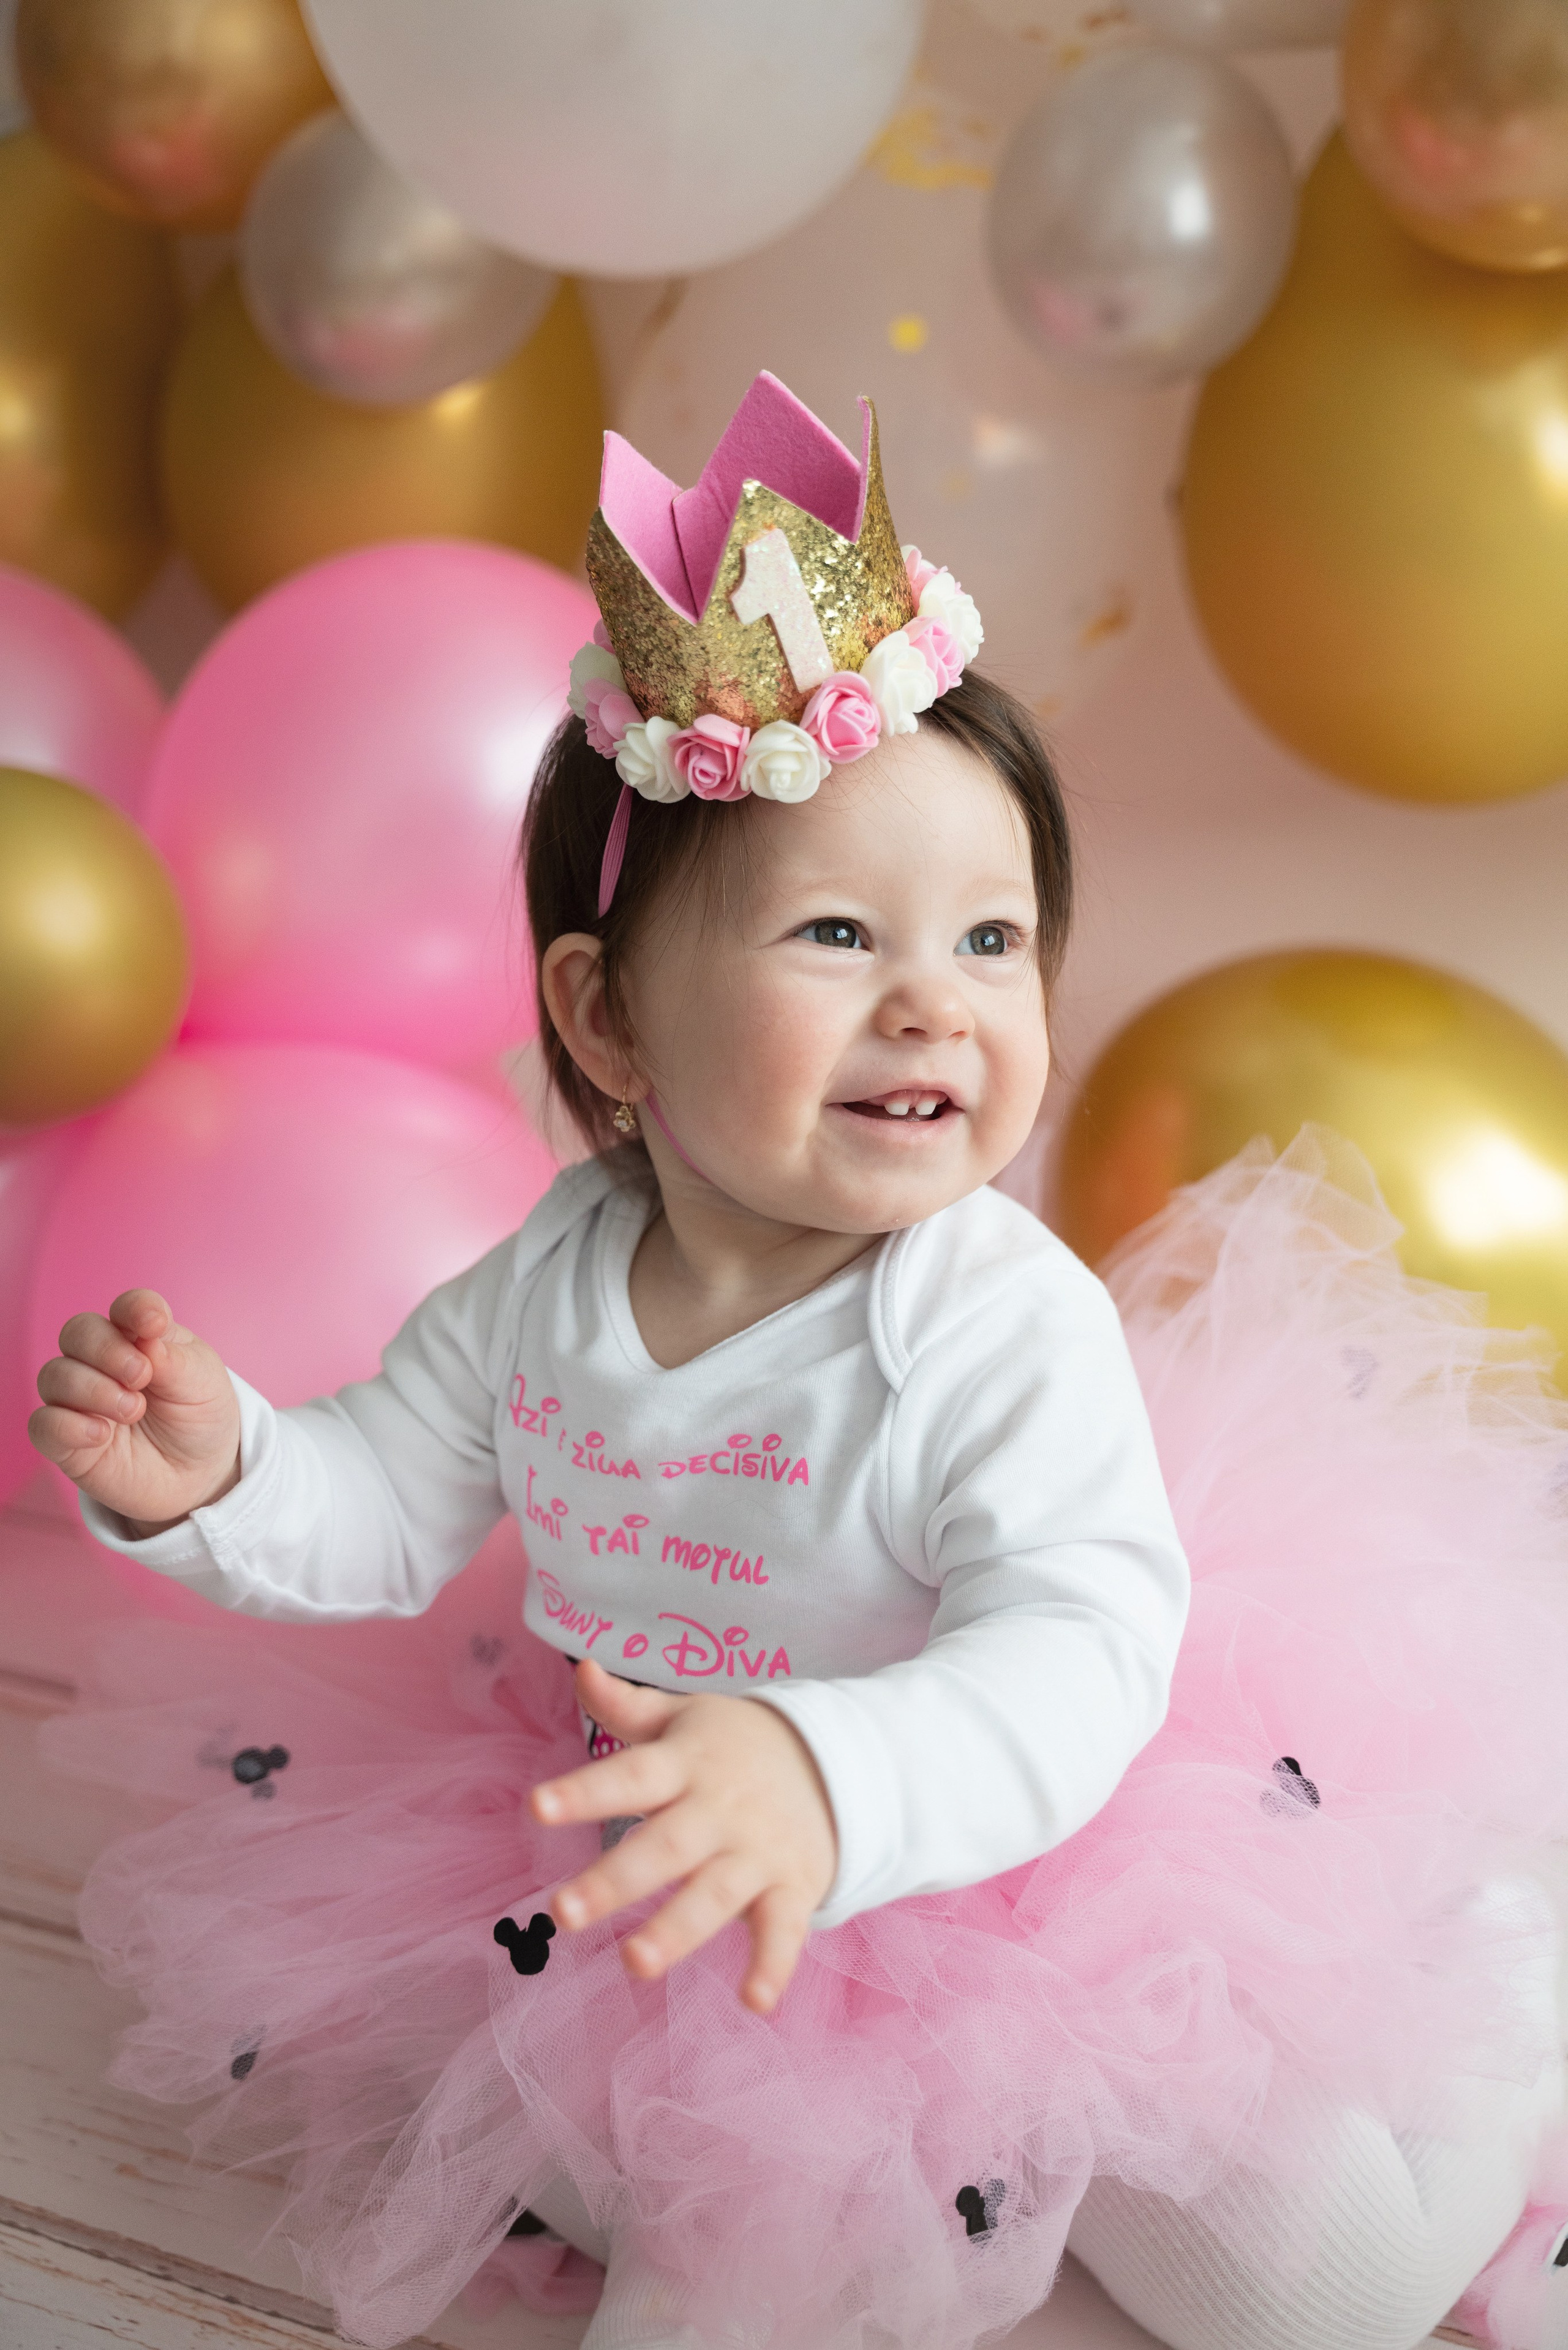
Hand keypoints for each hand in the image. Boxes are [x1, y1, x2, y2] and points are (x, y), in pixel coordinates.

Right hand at [30, 1290, 240, 1534]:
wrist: (199, 1474)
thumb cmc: (199, 1417)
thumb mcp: (203, 1383)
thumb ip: (175, 1359)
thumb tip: (146, 1337)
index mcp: (141, 1337)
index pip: (127, 1309)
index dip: (135, 1309)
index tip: (153, 1323)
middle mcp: (102, 1362)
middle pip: (78, 1332)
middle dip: (106, 1349)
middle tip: (141, 1375)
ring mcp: (81, 1401)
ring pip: (55, 1375)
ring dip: (93, 1389)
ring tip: (133, 1411)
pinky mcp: (68, 1442)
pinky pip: (43, 1424)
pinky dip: (67, 1425)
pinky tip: (101, 1434)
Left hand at [532, 1658, 837, 2013]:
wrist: (836, 1760)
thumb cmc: (737, 1744)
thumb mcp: (687, 1717)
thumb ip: (629, 1706)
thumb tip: (582, 1668)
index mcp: (686, 1764)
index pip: (629, 1775)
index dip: (584, 1791)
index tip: (536, 1807)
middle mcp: (719, 1809)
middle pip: (663, 1846)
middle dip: (614, 1880)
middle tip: (561, 1913)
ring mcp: (757, 1851)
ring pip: (715, 1893)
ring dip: (677, 1930)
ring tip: (635, 1964)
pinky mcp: (792, 1887)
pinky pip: (784, 1929)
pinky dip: (772, 1965)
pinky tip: (754, 2001)